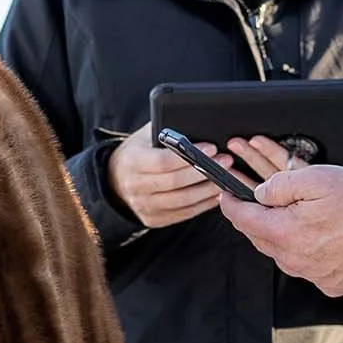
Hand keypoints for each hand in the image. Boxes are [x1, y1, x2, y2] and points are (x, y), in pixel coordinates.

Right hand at [107, 123, 224, 229]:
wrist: (115, 180)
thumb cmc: (138, 152)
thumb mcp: (144, 136)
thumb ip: (166, 130)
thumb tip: (197, 123)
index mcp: (131, 162)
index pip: (163, 162)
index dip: (189, 156)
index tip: (211, 148)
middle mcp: (135, 187)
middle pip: (175, 183)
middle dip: (204, 172)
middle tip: (226, 162)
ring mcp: (144, 206)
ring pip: (183, 201)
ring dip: (208, 190)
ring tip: (226, 178)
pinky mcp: (154, 219)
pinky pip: (184, 213)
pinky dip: (203, 204)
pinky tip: (217, 193)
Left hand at [220, 148, 342, 292]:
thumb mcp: (317, 179)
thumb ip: (280, 184)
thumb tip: (261, 193)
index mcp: (283, 231)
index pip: (241, 218)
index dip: (228, 202)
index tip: (224, 193)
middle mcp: (291, 257)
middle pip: (258, 235)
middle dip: (253, 216)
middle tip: (254, 198)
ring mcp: (308, 272)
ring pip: (281, 250)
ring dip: (280, 231)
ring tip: (292, 213)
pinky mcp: (326, 281)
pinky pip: (305, 262)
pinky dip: (304, 247)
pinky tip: (319, 234)